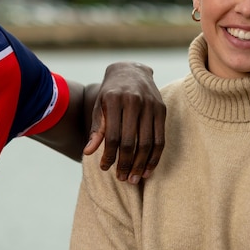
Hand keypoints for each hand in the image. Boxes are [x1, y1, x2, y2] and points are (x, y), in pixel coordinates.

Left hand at [83, 62, 165, 183]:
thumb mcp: (99, 106)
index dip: (109, 155)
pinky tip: (148, 169)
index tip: (104, 168)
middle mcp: (133, 101)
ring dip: (141, 164)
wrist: (131, 71)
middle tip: (122, 178)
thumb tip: (88, 152)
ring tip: (134, 178)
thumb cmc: (111, 92)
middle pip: (130, 141)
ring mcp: (150, 105)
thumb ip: (96, 129)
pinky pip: (160, 138)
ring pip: (147, 142)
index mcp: (113, 100)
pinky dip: (155, 156)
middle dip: (126, 164)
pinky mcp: (161, 109)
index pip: (112, 136)